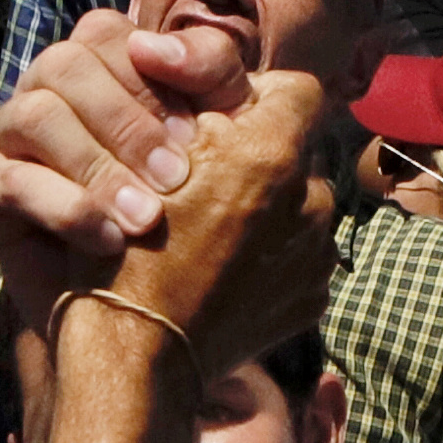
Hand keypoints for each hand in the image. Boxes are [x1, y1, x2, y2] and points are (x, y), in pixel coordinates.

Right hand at [0, 11, 258, 328]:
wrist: (143, 317)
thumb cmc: (190, 222)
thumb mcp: (225, 146)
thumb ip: (213, 80)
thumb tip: (157, 47)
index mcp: (102, 69)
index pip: (108, 33)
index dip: (155, 71)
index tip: (199, 131)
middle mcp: (50, 92)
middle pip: (68, 63)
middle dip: (130, 122)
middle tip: (179, 180)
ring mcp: (11, 137)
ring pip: (36, 113)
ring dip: (99, 167)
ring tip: (148, 221)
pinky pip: (8, 181)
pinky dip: (66, 208)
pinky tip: (109, 243)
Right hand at [94, 68, 345, 376]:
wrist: (135, 353)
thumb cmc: (125, 247)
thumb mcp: (149, 155)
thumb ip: (202, 109)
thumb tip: (229, 91)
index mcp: (272, 153)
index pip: (297, 89)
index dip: (258, 97)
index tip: (221, 120)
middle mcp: (310, 199)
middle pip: (294, 152)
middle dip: (258, 160)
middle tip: (205, 184)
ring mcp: (317, 253)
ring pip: (297, 204)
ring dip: (265, 209)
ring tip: (211, 234)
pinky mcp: (313, 296)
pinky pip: (298, 254)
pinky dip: (269, 257)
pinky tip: (224, 272)